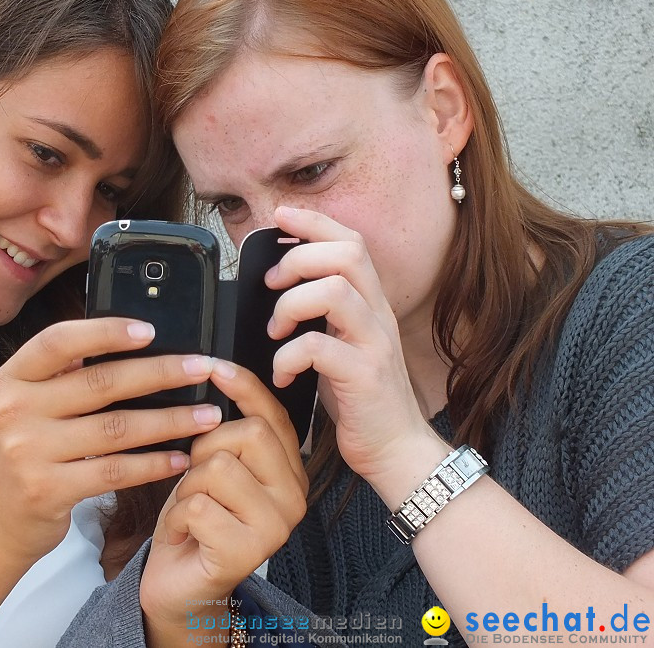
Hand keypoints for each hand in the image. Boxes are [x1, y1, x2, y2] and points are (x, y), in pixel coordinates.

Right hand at [0, 317, 224, 564]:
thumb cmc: (18, 456)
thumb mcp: (22, 406)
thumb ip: (60, 376)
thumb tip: (124, 342)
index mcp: (11, 378)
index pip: (59, 341)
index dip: (106, 332)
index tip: (150, 330)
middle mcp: (15, 410)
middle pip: (101, 383)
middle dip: (161, 373)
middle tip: (202, 368)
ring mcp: (29, 452)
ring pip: (117, 429)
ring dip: (170, 421)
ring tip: (207, 416)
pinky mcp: (48, 490)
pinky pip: (115, 472)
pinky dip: (153, 465)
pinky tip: (179, 458)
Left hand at [139, 360, 306, 642]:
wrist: (180, 583)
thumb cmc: (196, 520)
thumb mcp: (212, 466)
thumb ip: (226, 431)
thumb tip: (216, 371)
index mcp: (289, 471)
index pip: (273, 416)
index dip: (244, 387)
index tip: (214, 365)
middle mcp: (293, 497)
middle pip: (248, 434)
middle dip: (204, 449)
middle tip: (195, 480)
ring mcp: (276, 527)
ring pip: (218, 467)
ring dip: (188, 486)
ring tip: (191, 509)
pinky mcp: (248, 552)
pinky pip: (199, 505)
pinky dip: (178, 516)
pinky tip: (186, 533)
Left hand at [265, 206, 440, 492]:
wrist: (395, 450)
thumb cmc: (358, 397)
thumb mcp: (339, 343)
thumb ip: (320, 313)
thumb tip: (275, 285)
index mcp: (370, 303)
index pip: (352, 243)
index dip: (315, 222)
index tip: (279, 217)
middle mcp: (378, 316)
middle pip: (347, 255)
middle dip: (299, 258)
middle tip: (272, 284)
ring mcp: (375, 344)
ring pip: (335, 292)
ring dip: (291, 304)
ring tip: (275, 331)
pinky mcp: (365, 377)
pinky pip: (319, 347)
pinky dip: (288, 356)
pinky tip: (281, 373)